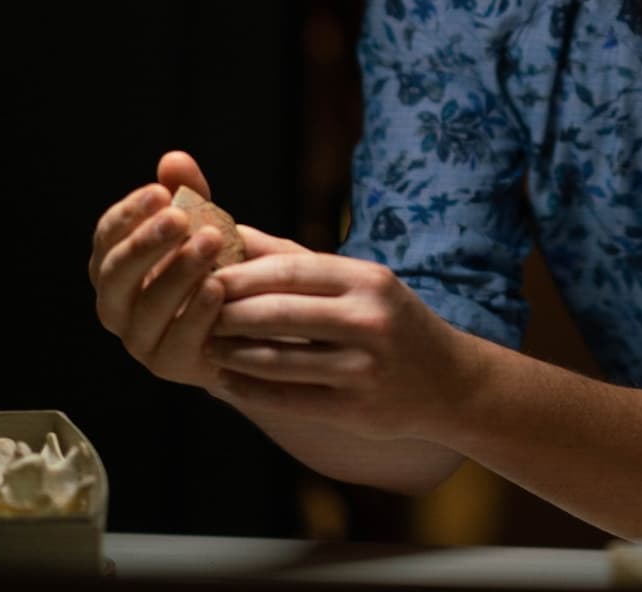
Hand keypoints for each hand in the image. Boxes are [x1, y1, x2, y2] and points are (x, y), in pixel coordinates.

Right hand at [89, 150, 306, 389]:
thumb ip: (189, 193)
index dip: (128, 215)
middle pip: (115, 275)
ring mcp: (141, 339)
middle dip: (145, 243)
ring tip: (210, 241)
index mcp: (116, 266)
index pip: (106, 238)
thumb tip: (174, 159)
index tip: (160, 192)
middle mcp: (118, 305)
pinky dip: (196, 313)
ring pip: (145, 308)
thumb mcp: (205, 223)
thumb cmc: (218, 265)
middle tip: (179, 217)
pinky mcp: (171, 365)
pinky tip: (218, 286)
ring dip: (177, 272)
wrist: (250, 322)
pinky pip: (177, 341)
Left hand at [205, 252, 480, 443]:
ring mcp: (363, 367)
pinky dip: (250, 390)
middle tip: (192, 312)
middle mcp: (369, 320)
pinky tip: (228, 382)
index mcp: (367, 280)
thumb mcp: (360, 283)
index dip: (240, 274)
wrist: (449, 381)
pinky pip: (288, 399)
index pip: (291, 270)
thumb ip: (299, 260)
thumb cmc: (392, 322)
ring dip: (233, 354)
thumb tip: (235, 233)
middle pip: (278, 313)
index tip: (202, 275)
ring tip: (205, 347)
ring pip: (278, 360)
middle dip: (228, 313)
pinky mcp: (355, 409)